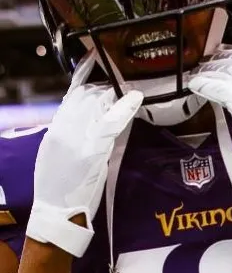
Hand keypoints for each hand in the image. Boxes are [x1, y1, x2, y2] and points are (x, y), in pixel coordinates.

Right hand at [27, 52, 142, 256]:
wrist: (56, 210)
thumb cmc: (57, 187)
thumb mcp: (54, 153)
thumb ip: (67, 133)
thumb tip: (83, 120)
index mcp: (56, 127)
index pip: (73, 93)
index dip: (86, 76)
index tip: (96, 61)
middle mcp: (65, 127)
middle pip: (88, 95)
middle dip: (106, 88)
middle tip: (120, 83)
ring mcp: (78, 138)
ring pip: (99, 104)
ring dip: (115, 95)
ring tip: (128, 88)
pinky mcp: (93, 151)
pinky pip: (111, 123)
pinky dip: (125, 109)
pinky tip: (136, 97)